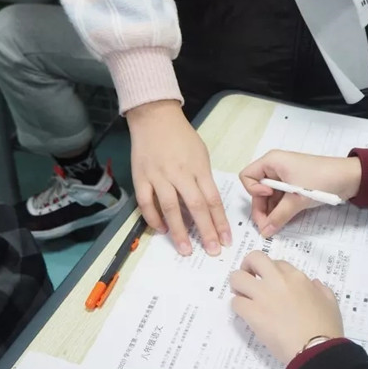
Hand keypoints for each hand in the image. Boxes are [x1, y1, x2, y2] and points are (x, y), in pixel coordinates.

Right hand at [127, 100, 231, 256]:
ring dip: (179, 231)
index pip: (213, 200)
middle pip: (196, 206)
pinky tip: (162, 230)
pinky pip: (146, 202)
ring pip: (170, 208)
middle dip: (205, 231)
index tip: (226, 240)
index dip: (220, 222)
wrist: (155, 118)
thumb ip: (203, 179)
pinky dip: (153, 218)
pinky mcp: (141, 177)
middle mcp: (180, 173)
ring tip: (186, 249)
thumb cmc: (181, 136)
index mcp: (198, 168)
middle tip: (212, 250)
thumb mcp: (201, 154)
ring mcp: (158, 176)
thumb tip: (207, 205)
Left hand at [230, 251, 343, 363]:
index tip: (272, 282)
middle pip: (254, 258)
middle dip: (248, 266)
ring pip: (237, 278)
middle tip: (249, 279)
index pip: (277, 263)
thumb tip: (314, 284)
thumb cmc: (326, 327)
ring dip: (238, 286)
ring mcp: (263, 296)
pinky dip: (238, 307)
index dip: (271, 271)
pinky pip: (235, 302)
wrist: (316, 348)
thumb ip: (321, 289)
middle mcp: (277, 281)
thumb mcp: (330, 302)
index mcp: (296, 277)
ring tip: (244, 297)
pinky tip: (246, 314)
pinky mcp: (253, 314)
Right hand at [240, 151, 362, 237]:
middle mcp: (275, 168)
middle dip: (260, 208)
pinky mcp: (294, 187)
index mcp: (272, 161)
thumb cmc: (321, 179)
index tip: (269, 196)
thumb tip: (265, 232)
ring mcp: (284, 178)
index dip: (253, 190)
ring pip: (268, 197)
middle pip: (257, 190)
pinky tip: (282, 221)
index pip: (247, 176)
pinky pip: (280, 199)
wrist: (350, 177)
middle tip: (267, 227)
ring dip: (270, 212)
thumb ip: (279, 216)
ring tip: (275, 227)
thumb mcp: (297, 198)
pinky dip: (280, 210)